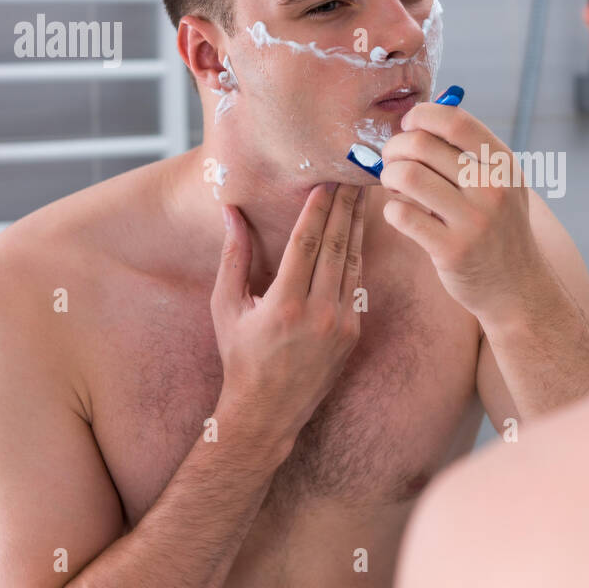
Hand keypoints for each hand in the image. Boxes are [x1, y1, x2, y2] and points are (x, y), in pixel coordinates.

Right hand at [211, 183, 365, 456]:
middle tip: (353, 176)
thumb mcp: (226, 306)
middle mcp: (319, 314)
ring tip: (362, 196)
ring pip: (353, 263)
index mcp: (285, 305)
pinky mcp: (354, 332)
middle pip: (337, 246)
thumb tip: (230, 212)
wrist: (268, 411)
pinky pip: (358, 284)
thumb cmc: (239, 356)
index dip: (318, 209)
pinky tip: (359, 232)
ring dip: (358, 226)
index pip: (307, 243)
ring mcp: (342, 324)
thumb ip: (232, 257)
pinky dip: (358, 256)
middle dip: (345, 208)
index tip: (325, 181)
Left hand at [378, 103, 546, 324]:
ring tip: (393, 185)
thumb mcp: (502, 184)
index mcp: (503, 164)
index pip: (456, 121)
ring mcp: (473, 221)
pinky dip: (392, 208)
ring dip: (388, 175)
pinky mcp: (451, 250)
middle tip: (391, 159)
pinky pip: (401, 214)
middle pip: (422, 145)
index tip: (409, 124)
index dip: (422, 115)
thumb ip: (469, 153)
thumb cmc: (499, 228)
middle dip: (394, 147)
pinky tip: (401, 213)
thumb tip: (416, 121)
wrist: (516, 288)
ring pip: (407, 176)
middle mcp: (492, 188)